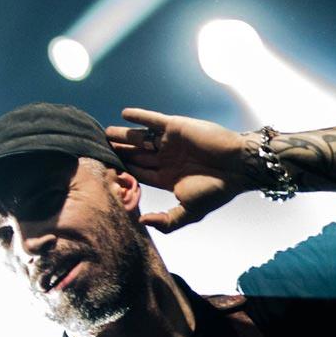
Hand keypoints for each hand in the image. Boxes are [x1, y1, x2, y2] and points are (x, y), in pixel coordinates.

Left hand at [105, 108, 253, 231]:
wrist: (237, 166)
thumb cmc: (216, 190)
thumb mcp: (189, 212)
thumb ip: (167, 221)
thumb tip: (142, 222)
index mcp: (169, 178)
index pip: (140, 174)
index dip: (124, 171)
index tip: (105, 169)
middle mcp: (168, 159)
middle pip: (137, 155)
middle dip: (119, 152)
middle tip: (98, 148)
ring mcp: (170, 142)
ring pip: (140, 138)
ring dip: (123, 135)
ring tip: (105, 132)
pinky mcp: (175, 126)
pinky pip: (153, 120)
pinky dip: (139, 116)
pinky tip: (124, 114)